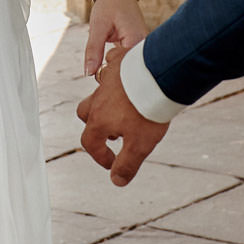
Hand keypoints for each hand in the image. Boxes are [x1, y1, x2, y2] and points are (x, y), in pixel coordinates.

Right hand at [77, 46, 168, 185]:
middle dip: (96, 127)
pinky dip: (117, 79)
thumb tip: (117, 181)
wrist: (157, 75)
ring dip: (106, 105)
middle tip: (115, 134)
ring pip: (98, 93)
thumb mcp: (140, 145)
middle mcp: (98, 99)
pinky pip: (111, 69)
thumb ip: (127, 165)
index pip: (89, 143)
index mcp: (99, 120)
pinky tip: (131, 82)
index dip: (100, 156)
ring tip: (126, 111)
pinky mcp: (119, 63)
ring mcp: (107, 80)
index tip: (113, 163)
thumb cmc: (147, 110)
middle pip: (85, 115)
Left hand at [84, 0, 149, 75]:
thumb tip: (89, 73)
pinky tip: (111, 54)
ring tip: (106, 55)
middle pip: (129, 72)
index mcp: (137, 41)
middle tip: (100, 68)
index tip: (98, 75)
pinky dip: (118, 63)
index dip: (111, 76)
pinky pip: (128, 62)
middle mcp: (144, 46)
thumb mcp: (98, 26)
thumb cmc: (110, 4)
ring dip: (115, 68)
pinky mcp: (137, 48)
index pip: (126, 70)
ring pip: (128, 68)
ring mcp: (141, 48)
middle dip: (113, 74)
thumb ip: (93, 50)